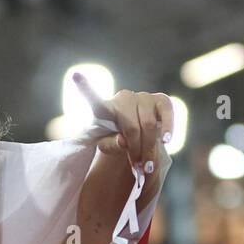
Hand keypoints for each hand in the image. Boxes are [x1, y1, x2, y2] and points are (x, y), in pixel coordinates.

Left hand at [72, 72, 172, 193]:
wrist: (137, 134)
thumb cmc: (116, 139)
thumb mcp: (107, 146)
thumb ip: (111, 145)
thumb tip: (124, 140)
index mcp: (104, 108)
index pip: (93, 99)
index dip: (85, 88)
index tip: (75, 75)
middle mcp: (123, 98)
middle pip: (132, 127)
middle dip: (137, 150)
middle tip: (139, 168)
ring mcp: (143, 96)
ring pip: (149, 124)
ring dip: (150, 147)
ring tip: (149, 165)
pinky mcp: (160, 99)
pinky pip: (166, 112)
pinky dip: (168, 127)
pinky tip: (166, 141)